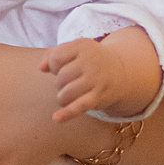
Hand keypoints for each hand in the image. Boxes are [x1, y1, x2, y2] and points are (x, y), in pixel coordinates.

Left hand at [41, 29, 159, 123]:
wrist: (121, 72)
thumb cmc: (91, 61)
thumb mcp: (75, 51)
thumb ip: (53, 54)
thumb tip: (41, 68)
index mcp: (83, 45)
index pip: (56, 59)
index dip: (55, 66)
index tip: (64, 67)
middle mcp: (91, 61)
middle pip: (61, 77)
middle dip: (61, 83)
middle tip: (72, 82)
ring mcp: (96, 79)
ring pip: (66, 93)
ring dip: (63, 98)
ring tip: (70, 96)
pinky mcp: (99, 96)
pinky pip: (80, 106)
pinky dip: (67, 113)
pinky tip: (57, 118)